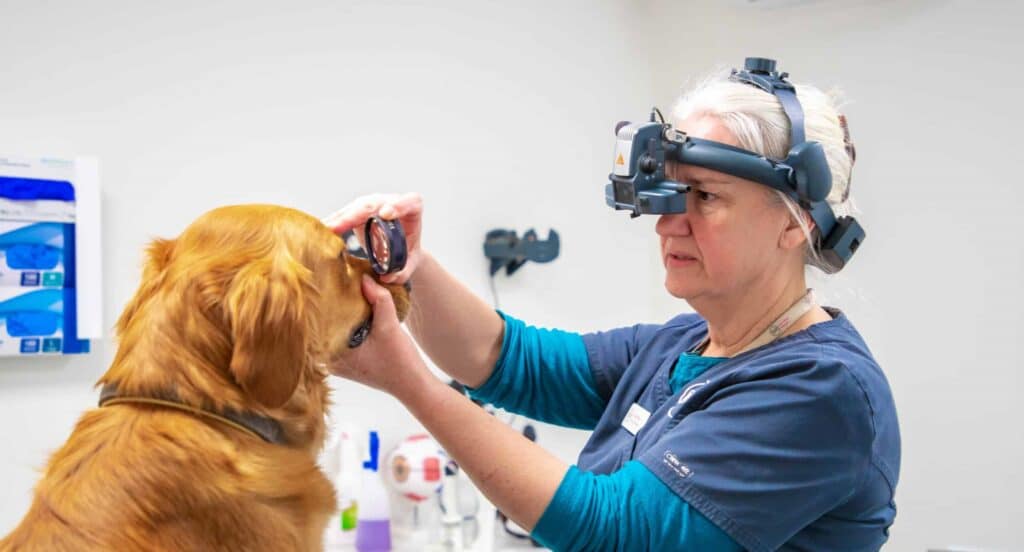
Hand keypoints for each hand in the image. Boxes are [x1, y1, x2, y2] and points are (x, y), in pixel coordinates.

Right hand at [321, 193, 422, 284]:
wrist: (400, 245)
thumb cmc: (407, 251)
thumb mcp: (409, 263)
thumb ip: (403, 271)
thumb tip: (387, 276)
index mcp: (412, 210)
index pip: (409, 203)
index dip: (398, 206)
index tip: (386, 214)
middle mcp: (391, 201)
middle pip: (374, 204)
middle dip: (357, 214)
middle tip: (342, 225)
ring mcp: (373, 203)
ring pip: (356, 208)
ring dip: (340, 219)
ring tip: (326, 229)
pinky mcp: (358, 209)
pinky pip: (344, 213)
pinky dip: (333, 222)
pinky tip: (321, 230)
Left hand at [329, 274, 430, 397]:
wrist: (413, 385)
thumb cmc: (400, 362)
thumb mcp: (390, 326)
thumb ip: (379, 300)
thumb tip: (365, 277)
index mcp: (333, 355)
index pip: (319, 322)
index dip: (323, 300)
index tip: (326, 280)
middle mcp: (330, 361)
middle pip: (325, 325)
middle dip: (332, 305)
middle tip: (334, 280)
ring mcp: (339, 362)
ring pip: (334, 330)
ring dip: (341, 313)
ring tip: (345, 290)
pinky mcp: (348, 360)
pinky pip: (342, 336)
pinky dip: (348, 323)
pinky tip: (356, 307)